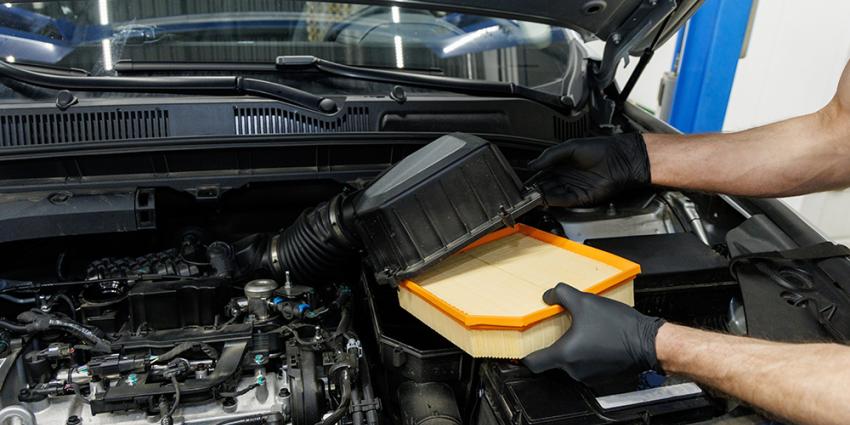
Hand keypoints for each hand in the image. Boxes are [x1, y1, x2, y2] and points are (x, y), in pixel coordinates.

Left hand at [523, 283, 664, 382]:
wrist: (648, 342)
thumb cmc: (618, 327)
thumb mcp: (584, 302)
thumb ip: (561, 295)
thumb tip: (549, 295)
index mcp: (565, 355)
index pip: (533, 363)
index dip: (524, 355)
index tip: (523, 346)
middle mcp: (574, 370)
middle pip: (552, 360)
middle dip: (554, 343)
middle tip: (558, 328)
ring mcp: (588, 375)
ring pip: (570, 362)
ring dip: (572, 347)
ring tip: (581, 330)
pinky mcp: (601, 375)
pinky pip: (585, 364)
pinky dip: (585, 353)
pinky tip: (594, 338)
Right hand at [528, 133, 650, 206]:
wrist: (620, 158)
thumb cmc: (601, 148)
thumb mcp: (570, 147)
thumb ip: (550, 155)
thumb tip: (533, 164)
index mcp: (562, 164)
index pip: (542, 174)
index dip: (533, 178)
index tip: (523, 182)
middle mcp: (567, 177)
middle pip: (546, 186)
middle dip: (535, 189)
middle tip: (525, 191)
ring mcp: (574, 187)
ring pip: (553, 195)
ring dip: (542, 196)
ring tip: (532, 196)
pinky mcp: (582, 197)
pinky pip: (565, 200)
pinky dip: (554, 201)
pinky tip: (546, 198)